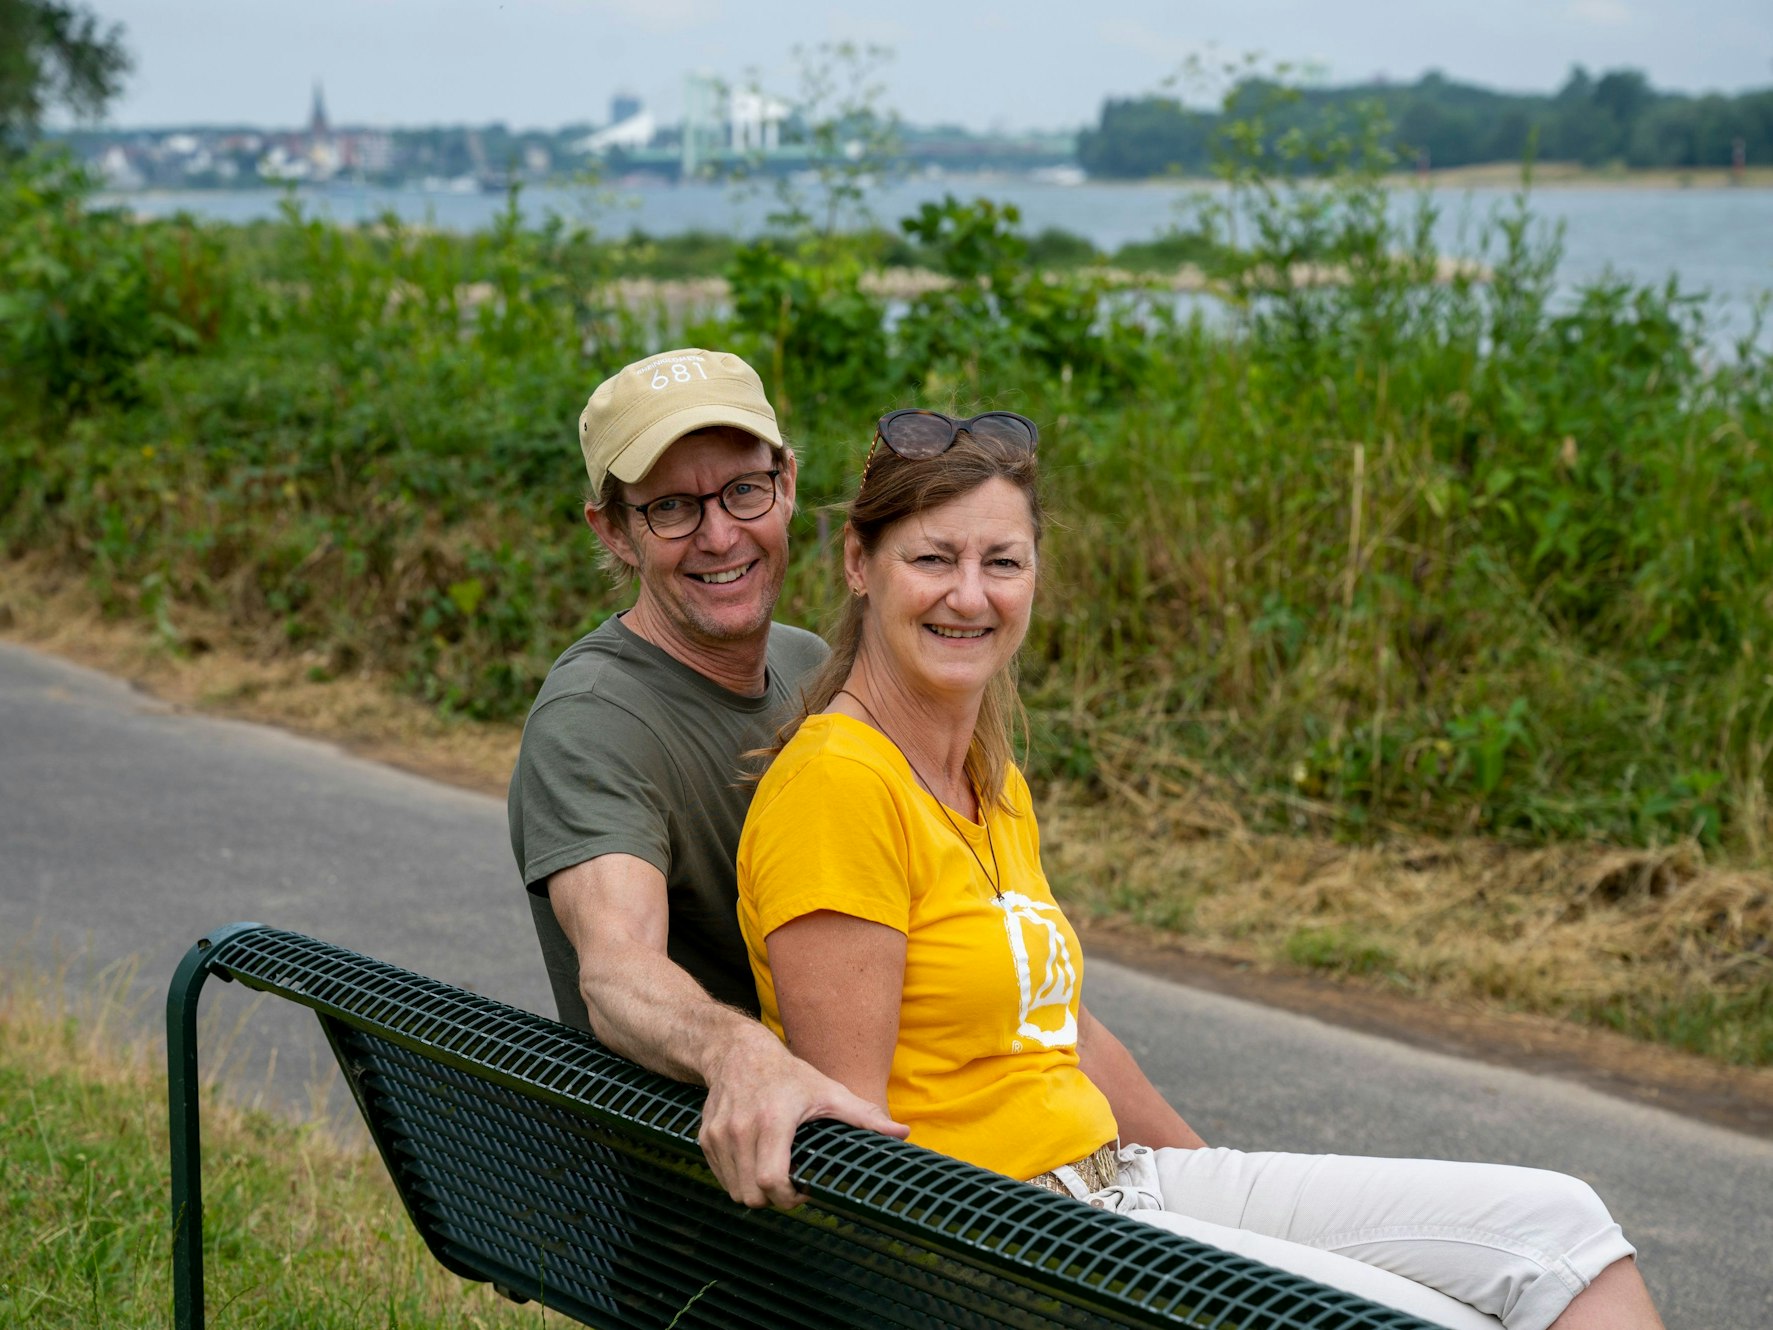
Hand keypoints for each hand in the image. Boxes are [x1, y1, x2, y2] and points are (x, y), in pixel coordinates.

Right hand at [699, 1025, 908, 1209]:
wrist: (737, 1052)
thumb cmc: (788, 1075)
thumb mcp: (828, 1091)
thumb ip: (863, 1116)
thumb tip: (901, 1133)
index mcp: (773, 1120)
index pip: (771, 1181)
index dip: (789, 1198)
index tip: (804, 1189)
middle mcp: (741, 1129)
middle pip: (751, 1194)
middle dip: (774, 1200)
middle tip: (792, 1186)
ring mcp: (719, 1135)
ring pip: (734, 1191)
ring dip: (755, 1192)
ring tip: (775, 1172)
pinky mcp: (705, 1138)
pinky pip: (721, 1179)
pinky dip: (738, 1179)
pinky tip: (756, 1161)